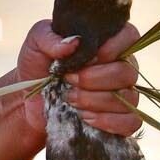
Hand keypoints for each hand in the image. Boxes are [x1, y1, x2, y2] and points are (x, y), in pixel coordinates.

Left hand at [13, 19, 142, 136]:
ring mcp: (123, 95)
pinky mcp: (119, 119)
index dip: (113, 47)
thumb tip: (73, 42)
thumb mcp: (35, 43)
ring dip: (96, 101)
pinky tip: (85, 118)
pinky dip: (109, 121)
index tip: (88, 57)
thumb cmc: (37, 66)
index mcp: (107, 43)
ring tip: (70, 99)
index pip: (129, 37)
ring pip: (128, 99)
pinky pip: (131, 122)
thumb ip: (49, 36)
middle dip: (96, 79)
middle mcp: (120, 67)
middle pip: (128, 72)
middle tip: (70, 80)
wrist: (28, 100)